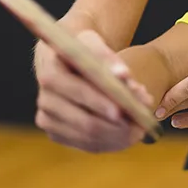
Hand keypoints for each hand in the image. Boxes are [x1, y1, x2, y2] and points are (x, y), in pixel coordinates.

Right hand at [34, 31, 151, 151]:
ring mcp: (48, 120)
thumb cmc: (83, 49)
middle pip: (84, 121)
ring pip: (89, 136)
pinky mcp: (56, 134)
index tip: (123, 110)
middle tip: (142, 124)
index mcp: (51, 73)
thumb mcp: (93, 42)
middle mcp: (46, 100)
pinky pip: (87, 145)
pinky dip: (111, 141)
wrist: (65, 60)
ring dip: (118, 135)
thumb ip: (107, 56)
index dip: (102, 102)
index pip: (79, 92)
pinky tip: (129, 134)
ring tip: (142, 127)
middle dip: (116, 125)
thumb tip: (123, 74)